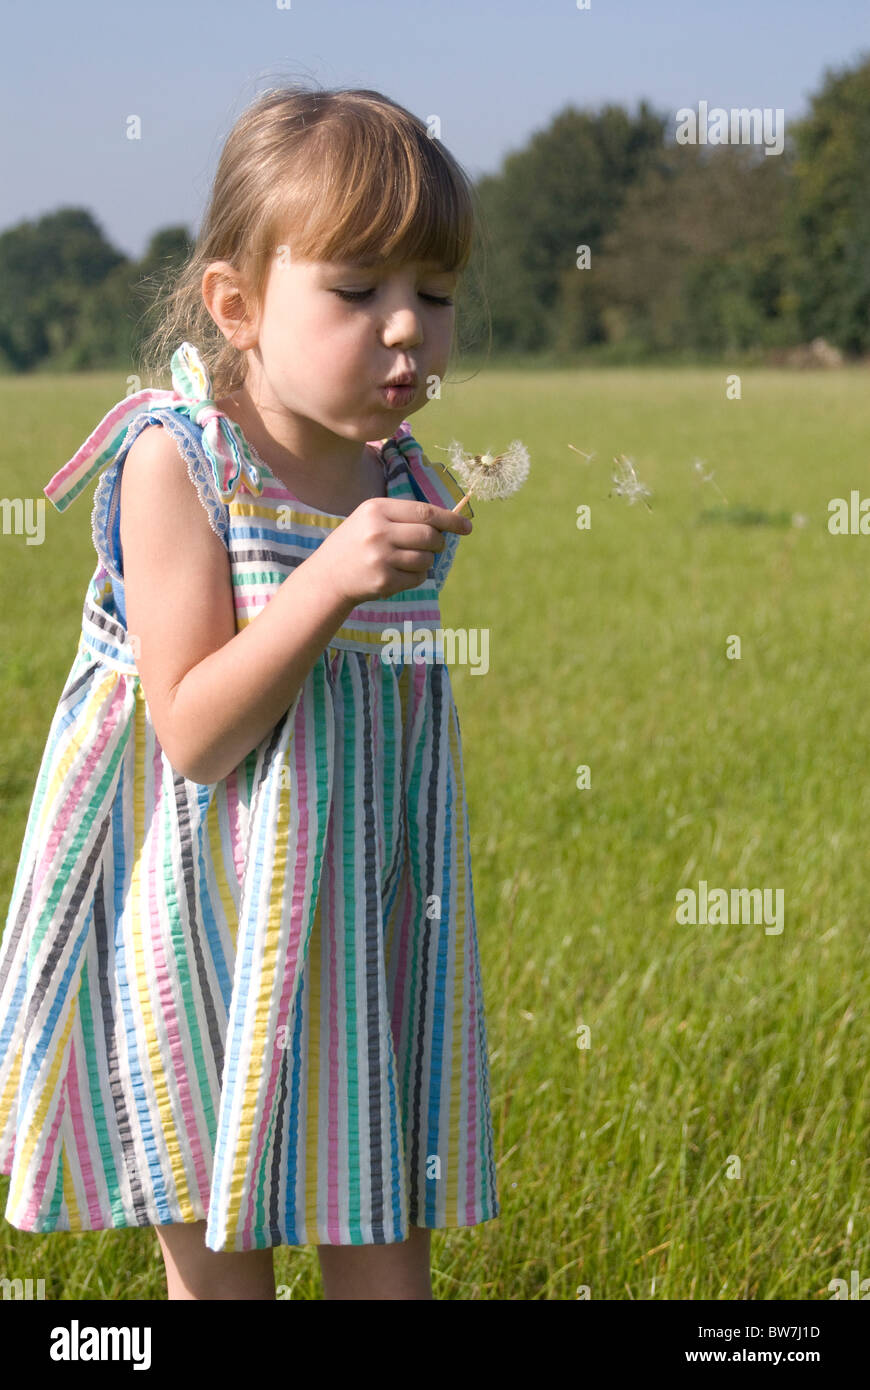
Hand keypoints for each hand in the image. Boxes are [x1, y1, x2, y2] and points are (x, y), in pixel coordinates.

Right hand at [314, 497, 472, 605]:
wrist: (327, 576)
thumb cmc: (356, 543)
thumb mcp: (372, 519)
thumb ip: (405, 516)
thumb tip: (451, 520)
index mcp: (376, 509)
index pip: (424, 512)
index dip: (450, 520)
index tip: (466, 526)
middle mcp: (378, 532)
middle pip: (430, 536)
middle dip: (439, 543)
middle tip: (433, 546)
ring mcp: (380, 558)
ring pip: (426, 559)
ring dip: (426, 561)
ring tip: (407, 560)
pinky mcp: (383, 581)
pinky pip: (418, 578)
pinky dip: (416, 577)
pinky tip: (399, 574)